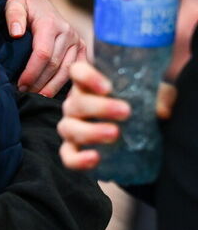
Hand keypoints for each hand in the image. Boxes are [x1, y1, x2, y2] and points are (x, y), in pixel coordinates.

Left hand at [6, 0, 84, 95]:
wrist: (40, 3)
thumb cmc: (24, 6)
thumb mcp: (14, 3)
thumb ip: (14, 15)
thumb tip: (16, 32)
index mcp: (51, 24)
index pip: (43, 54)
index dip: (32, 73)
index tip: (20, 85)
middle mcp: (68, 33)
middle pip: (55, 65)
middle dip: (39, 83)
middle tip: (24, 94)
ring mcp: (77, 41)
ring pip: (67, 71)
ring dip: (52, 87)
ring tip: (37, 97)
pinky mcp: (82, 48)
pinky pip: (77, 70)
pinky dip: (69, 84)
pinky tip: (57, 96)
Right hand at [58, 60, 175, 170]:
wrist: (140, 135)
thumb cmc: (141, 107)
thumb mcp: (156, 96)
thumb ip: (161, 98)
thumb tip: (162, 111)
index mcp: (90, 85)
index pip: (78, 71)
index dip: (86, 77)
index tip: (107, 87)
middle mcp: (76, 104)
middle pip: (75, 102)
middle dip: (98, 107)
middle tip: (125, 112)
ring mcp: (72, 127)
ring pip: (68, 128)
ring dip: (89, 131)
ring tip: (114, 134)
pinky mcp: (74, 151)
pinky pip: (67, 156)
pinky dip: (77, 158)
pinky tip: (95, 158)